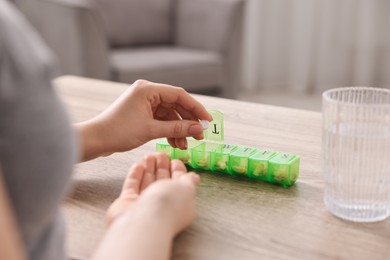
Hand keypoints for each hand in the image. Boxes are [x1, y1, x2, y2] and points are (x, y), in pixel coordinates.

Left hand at [76, 80, 211, 160]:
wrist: (95, 140)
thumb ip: (176, 129)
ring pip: (170, 114)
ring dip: (179, 129)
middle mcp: (147, 92)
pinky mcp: (142, 113)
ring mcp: (144, 103)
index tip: (207, 121)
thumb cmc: (118, 132)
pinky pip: (161, 120)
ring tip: (185, 145)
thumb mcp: (150, 130)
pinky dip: (169, 131)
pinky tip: (175, 143)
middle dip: (188, 121)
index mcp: (148, 89)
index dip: (196, 108)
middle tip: (199, 136)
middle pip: (176, 104)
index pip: (179, 95)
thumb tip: (198, 129)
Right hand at [107, 152, 199, 234]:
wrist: (143, 220)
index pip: (179, 184)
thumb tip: (195, 177)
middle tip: (160, 153)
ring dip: (149, 168)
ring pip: (147, 183)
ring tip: (149, 155)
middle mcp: (163, 206)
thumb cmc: (168, 205)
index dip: (178, 171)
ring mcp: (144, 205)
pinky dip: (136, 175)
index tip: (174, 159)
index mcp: (180, 204)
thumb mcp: (186, 189)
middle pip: (162, 182)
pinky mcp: (128, 203)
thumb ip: (189, 181)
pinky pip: (132, 186)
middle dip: (162, 167)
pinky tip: (138, 164)